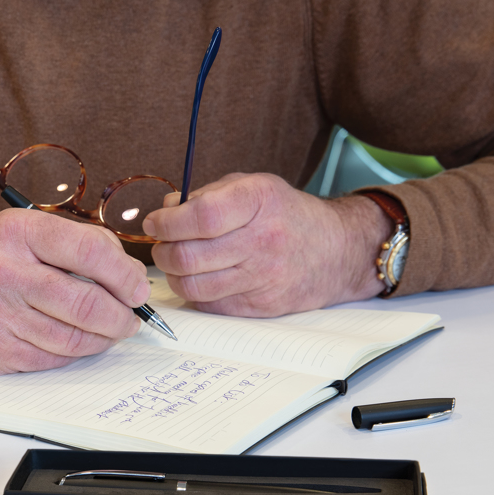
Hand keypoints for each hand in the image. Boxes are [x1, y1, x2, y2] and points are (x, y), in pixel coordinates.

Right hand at [0, 209, 150, 374]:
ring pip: (75, 338)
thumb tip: (128, 275)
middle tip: (130, 318)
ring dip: (103, 338)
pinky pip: (54, 358)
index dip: (125, 274)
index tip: (138, 288)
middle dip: (122, 316)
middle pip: (88, 302)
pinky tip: (77, 341)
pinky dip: (75, 353)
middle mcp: (4, 271)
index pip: (91, 251)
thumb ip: (74, 244)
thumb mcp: (20, 233)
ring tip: (109, 330)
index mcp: (18, 231)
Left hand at [141, 173, 390, 316]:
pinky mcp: (260, 307)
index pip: (199, 216)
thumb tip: (165, 209)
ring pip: (192, 286)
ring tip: (178, 262)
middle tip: (162, 243)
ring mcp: (263, 278)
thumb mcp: (252, 187)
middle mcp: (263, 240)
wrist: (338, 251)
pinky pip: (208, 305)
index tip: (155, 222)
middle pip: (188, 256)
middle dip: (162, 250)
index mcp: (259, 201)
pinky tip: (200, 278)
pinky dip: (194, 292)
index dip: (167, 222)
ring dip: (173, 274)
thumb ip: (205, 195)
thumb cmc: (285, 215)